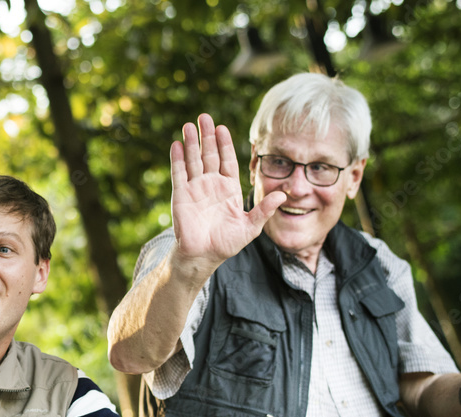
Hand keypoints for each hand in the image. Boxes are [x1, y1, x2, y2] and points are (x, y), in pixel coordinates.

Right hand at [169, 114, 285, 271]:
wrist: (203, 256)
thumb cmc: (227, 243)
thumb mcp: (251, 226)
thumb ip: (265, 210)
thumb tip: (283, 195)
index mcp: (228, 189)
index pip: (226, 160)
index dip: (224, 144)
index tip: (223, 128)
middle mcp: (211, 185)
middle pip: (208, 154)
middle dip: (207, 136)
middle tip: (204, 117)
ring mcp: (195, 189)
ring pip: (193, 160)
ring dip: (191, 142)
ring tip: (189, 125)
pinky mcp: (181, 195)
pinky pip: (179, 173)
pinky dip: (177, 159)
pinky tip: (177, 144)